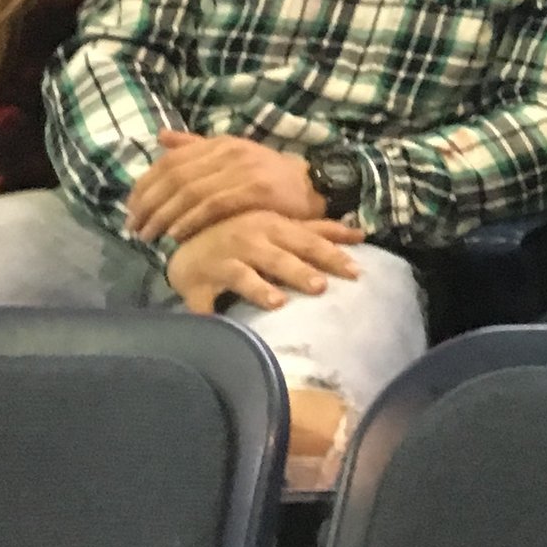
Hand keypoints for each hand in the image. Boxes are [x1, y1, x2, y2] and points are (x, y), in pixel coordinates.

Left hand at [126, 132, 322, 243]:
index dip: (145, 185)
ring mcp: (243, 169)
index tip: (130, 209)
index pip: (170, 161)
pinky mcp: (256, 190)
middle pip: (175, 176)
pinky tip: (176, 235)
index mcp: (220, 143)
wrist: (314, 186)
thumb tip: (161, 137)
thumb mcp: (231, 156)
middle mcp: (229, 152)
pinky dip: (190, 221)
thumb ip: (196, 147)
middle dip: (149, 204)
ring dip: (164, 216)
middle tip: (133, 227)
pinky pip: (214, 205)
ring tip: (148, 236)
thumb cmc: (268, 177)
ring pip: (190, 192)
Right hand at [165, 209, 361, 315]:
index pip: (309, 240)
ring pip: (243, 275)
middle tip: (321, 287)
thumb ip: (318, 230)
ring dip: (260, 288)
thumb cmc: (243, 233)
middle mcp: (250, 241)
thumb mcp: (280, 225)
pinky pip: (204, 299)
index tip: (356, 271)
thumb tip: (361, 233)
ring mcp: (223, 262)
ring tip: (278, 303)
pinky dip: (209, 311)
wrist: (185, 238)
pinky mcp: (198, 283)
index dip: (332, 254)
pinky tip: (219, 321)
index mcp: (273, 226)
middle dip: (299, 271)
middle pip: (278, 257)